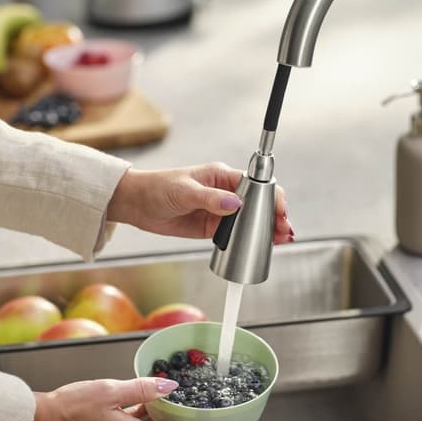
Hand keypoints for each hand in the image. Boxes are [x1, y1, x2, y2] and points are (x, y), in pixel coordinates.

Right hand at [31, 377, 177, 420]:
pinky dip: (144, 411)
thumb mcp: (111, 391)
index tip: (194, 418)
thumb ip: (142, 389)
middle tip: (185, 404)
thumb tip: (169, 386)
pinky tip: (146, 398)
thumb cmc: (73, 407)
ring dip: (158, 414)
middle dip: (172, 418)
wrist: (46, 417)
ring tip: (169, 397)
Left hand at [107, 162, 293, 243]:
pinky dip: (249, 239)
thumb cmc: (158, 188)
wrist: (137, 205)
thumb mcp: (184, 192)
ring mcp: (220, 210)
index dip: (270, 196)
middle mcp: (225, 192)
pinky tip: (260, 245)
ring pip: (250, 220)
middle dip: (274, 216)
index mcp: (222, 176)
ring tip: (280, 241)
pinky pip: (236, 233)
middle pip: (258, 204)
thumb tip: (236, 204)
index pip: (255, 184)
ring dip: (265, 229)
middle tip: (284, 231)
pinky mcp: (212, 227)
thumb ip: (210, 198)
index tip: (280, 210)